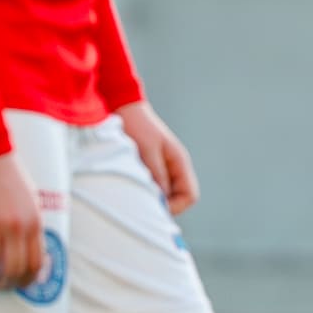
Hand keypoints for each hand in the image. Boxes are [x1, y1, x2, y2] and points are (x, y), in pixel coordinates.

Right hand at [0, 150, 44, 290]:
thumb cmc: (9, 178)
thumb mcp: (31, 202)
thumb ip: (31, 227)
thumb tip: (31, 253)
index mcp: (33, 222)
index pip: (35, 263)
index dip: (26, 280)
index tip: (18, 284)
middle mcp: (15, 226)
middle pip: (12, 269)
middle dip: (4, 282)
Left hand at [119, 100, 198, 214]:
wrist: (122, 105)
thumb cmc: (136, 125)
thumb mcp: (147, 150)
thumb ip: (156, 174)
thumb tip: (162, 201)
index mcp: (180, 163)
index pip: (190, 196)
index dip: (175, 207)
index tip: (154, 207)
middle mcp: (175, 168)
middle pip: (178, 199)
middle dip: (162, 205)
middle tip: (140, 203)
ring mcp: (162, 169)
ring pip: (164, 196)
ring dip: (151, 197)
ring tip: (132, 190)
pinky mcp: (149, 168)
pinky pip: (152, 188)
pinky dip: (143, 191)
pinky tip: (128, 184)